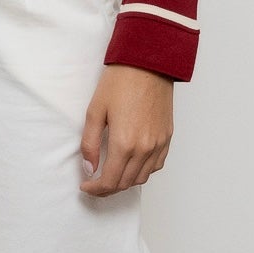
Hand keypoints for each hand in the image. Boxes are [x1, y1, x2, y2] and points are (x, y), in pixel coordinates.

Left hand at [79, 65, 174, 194]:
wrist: (148, 63)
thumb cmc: (120, 82)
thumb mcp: (95, 111)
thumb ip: (90, 144)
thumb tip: (89, 168)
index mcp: (125, 143)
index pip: (110, 181)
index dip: (95, 189)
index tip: (86, 186)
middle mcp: (144, 148)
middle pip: (126, 183)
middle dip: (108, 188)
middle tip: (95, 183)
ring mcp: (158, 143)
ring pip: (142, 177)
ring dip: (125, 182)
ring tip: (111, 176)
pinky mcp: (167, 137)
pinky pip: (156, 165)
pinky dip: (143, 171)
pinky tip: (132, 165)